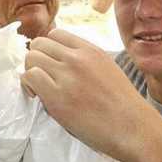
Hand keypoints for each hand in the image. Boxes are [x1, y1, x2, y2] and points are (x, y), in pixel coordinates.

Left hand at [21, 29, 161, 161]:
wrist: (133, 128)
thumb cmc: (123, 106)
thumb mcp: (107, 69)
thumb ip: (85, 61)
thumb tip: (60, 61)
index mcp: (91, 50)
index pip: (56, 33)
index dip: (48, 49)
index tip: (50, 64)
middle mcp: (77, 58)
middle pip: (39, 44)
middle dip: (36, 60)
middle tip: (42, 78)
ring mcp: (67, 75)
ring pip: (31, 58)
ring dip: (30, 72)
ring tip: (39, 89)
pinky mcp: (57, 96)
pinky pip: (30, 77)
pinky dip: (28, 86)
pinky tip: (37, 96)